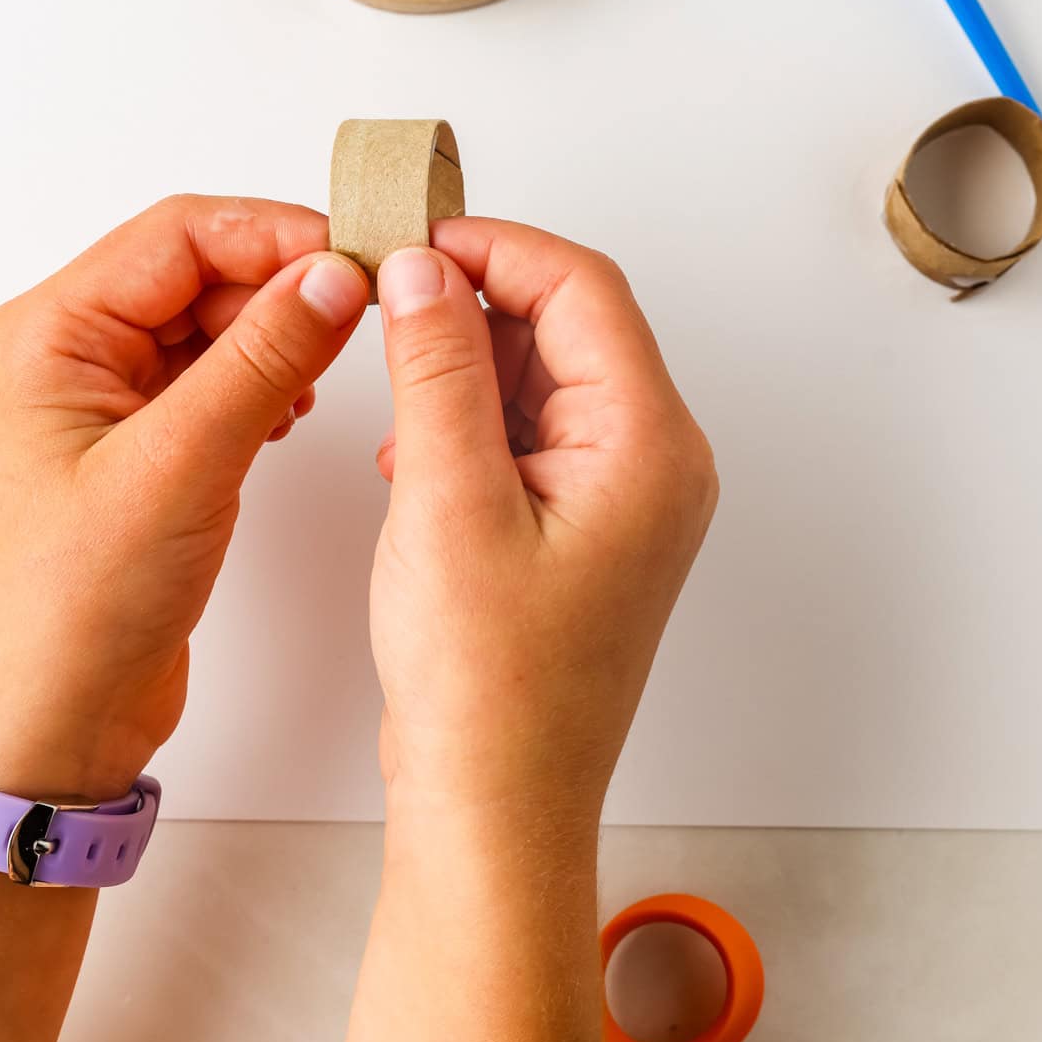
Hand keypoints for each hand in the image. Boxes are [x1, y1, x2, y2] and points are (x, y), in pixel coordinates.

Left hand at [0, 196, 367, 801]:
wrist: (43, 731)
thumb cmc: (70, 610)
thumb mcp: (180, 467)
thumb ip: (263, 360)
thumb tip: (334, 276)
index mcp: (49, 335)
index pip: (179, 235)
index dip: (276, 235)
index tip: (362, 255)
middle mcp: (69, 356)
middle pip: (197, 271)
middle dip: (283, 285)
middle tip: (366, 310)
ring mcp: (102, 406)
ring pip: (210, 327)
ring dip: (277, 337)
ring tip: (329, 372)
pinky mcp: (138, 454)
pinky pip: (211, 382)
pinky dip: (263, 385)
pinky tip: (292, 415)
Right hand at [369, 221, 716, 832]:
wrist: (496, 807)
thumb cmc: (488, 687)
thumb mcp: (446, 501)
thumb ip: (436, 369)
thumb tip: (422, 268)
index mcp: (650, 445)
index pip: (582, 288)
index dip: (494, 245)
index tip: (412, 234)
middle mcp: (655, 463)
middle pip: (569, 325)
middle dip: (474, 300)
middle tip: (385, 288)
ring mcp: (623, 498)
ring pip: (543, 377)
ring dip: (464, 364)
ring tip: (391, 385)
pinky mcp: (583, 529)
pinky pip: (531, 434)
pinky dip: (468, 421)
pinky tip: (410, 451)